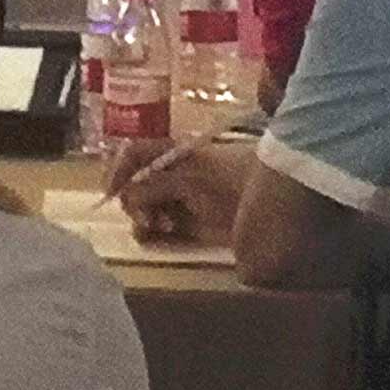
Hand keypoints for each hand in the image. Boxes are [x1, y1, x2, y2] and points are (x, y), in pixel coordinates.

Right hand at [108, 134, 253, 247]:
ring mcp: (185, 201)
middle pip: (137, 184)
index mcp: (176, 154)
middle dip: (131, 199)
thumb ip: (155, 186)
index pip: (136, 153)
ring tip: (154, 227)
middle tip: (143, 217)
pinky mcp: (195, 227)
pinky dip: (155, 234)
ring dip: (142, 218)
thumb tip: (126, 197)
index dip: (118, 169)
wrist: (279, 204)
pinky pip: (163, 230)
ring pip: (147, 208)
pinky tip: (161, 236)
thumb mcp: (191, 179)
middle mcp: (176, 174)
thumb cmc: (234, 181)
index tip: (110, 192)